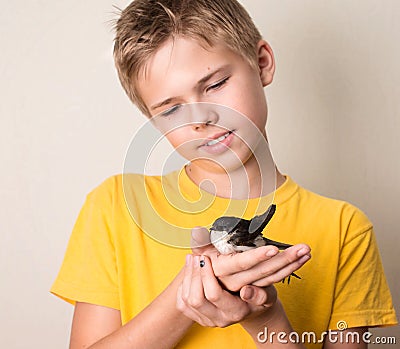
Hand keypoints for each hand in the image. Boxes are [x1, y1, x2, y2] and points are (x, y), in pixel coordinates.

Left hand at [176, 254, 277, 327]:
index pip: (213, 295)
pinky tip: (189, 274)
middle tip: (196, 257)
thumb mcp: (267, 292)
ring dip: (187, 278)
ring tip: (191, 260)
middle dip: (194, 274)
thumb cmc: (260, 295)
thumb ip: (261, 294)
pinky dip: (183, 287)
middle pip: (196, 299)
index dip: (206, 275)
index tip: (206, 258)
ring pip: (186, 301)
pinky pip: (182, 304)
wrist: (253, 309)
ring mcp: (207, 320)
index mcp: (235, 312)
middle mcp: (219, 319)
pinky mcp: (198, 318)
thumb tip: (247, 291)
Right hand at [191, 227, 310, 290]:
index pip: (242, 264)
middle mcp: (236, 282)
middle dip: (285, 259)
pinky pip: (275, 279)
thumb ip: (200, 241)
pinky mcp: (257, 287)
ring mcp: (248, 286)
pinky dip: (290, 269)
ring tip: (306, 252)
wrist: (209, 287)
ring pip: (273, 277)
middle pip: (264, 271)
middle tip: (303, 248)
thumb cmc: (205, 262)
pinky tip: (301, 260)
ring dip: (292, 264)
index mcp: (223, 270)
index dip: (257, 257)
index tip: (273, 249)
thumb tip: (197, 230)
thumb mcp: (199, 252)